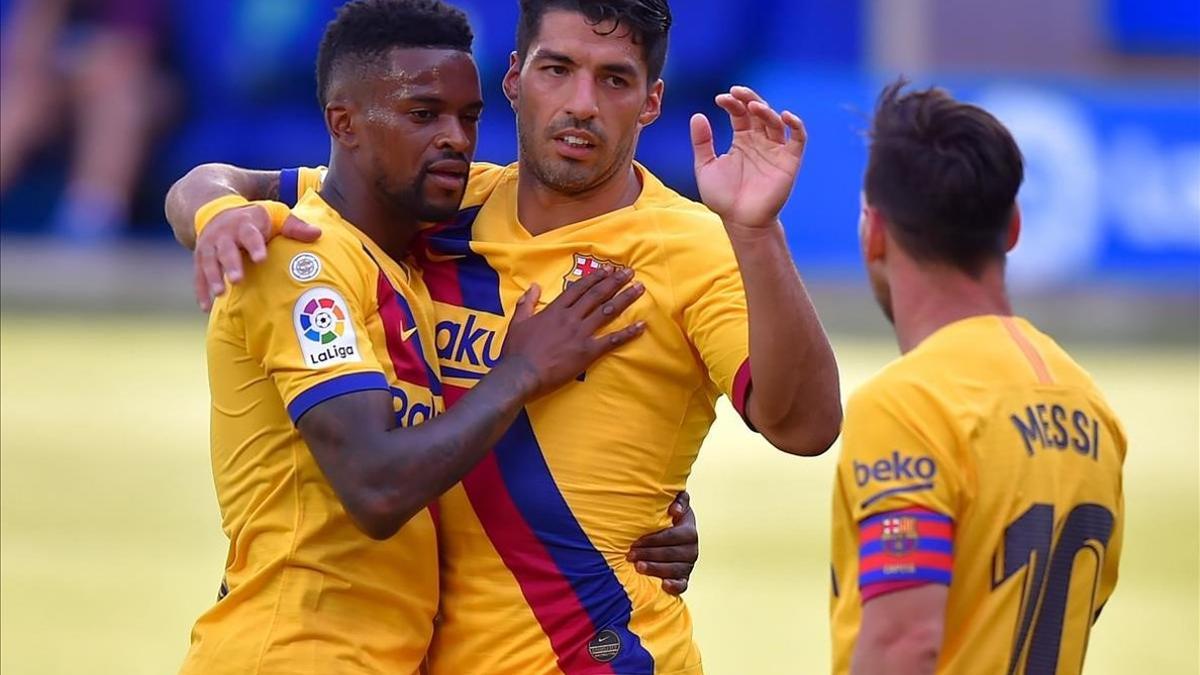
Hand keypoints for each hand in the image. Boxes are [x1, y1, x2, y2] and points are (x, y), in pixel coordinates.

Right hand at [194, 209, 321, 310]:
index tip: (261, 258)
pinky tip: (205, 307)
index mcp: (245, 224)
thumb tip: (318, 233)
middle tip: (237, 279)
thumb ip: (295, 226)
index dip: (255, 246)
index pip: (250, 234)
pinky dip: (201, 290)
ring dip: (213, 278)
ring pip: (209, 262)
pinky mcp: (200, 257)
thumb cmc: (255, 218)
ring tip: (220, 294)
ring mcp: (209, 246)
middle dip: (231, 264)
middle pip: (226, 249)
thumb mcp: (275, 216)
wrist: (218, 210)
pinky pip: (198, 274)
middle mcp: (224, 234)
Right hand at [500, 268, 645, 398]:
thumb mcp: (518, 322)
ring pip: (607, 311)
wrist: (521, 373)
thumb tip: (533, 286)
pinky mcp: (587, 352)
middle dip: (615, 282)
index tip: (608, 269)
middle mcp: (571, 317)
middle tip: (630, 272)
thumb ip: (526, 302)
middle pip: (597, 295)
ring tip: (640, 288)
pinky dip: (627, 333)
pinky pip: (612, 340)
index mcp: (555, 310)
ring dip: (625, 298)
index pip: (578, 289)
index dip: (595, 278)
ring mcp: (581, 334)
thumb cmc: (516, 350)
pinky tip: (641, 326)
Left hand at [627, 491, 697, 594]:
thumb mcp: (678, 505)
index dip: (652, 540)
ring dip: (655, 569)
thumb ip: (680, 500)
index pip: (670, 537)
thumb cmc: (672, 518)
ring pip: (673, 570)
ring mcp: (689, 565)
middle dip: (648, 554)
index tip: (635, 542)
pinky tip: (663, 586)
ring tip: (638, 567)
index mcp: (690, 532)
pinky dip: (674, 586)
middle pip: (669, 554)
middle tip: (630, 555)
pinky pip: (682, 585)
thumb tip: (674, 510)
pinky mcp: (685, 578)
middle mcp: (692, 550)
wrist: (678, 535)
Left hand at [690, 85, 806, 231]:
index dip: (732, 103)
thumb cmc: (723, 198)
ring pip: (775, 122)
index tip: (720, 99)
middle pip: (758, 112)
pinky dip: (796, 125)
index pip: (739, 114)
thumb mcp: (705, 167)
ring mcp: (775, 150)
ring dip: (766, 111)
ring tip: (753, 106)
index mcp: (742, 140)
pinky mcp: (789, 161)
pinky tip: (785, 116)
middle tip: (737, 91)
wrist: (740, 222)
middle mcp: (760, 141)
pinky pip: (798, 139)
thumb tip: (697, 115)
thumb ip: (702, 143)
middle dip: (749, 98)